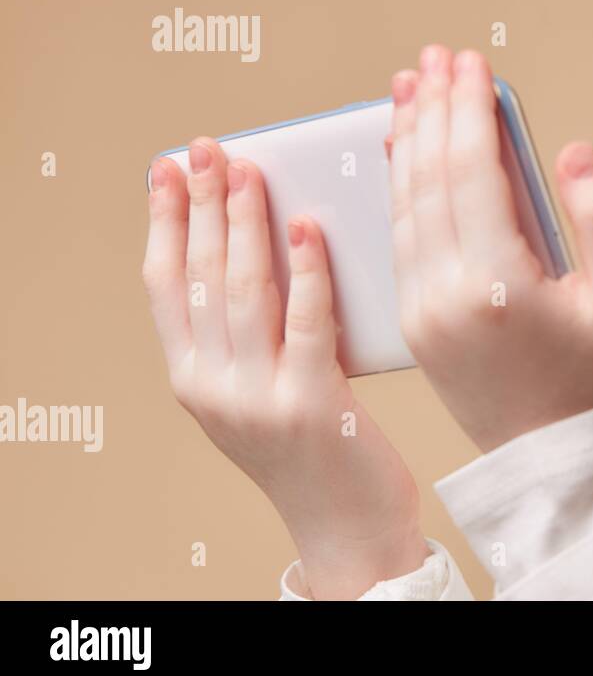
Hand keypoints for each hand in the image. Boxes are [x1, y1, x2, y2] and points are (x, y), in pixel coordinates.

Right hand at [142, 137, 430, 598]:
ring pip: (243, 291)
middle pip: (199, 276)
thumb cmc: (316, 450)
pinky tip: (309, 225)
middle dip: (201, 204)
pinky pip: (306, 323)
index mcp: (192, 381)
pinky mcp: (311, 406)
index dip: (163, 222)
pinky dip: (307, 269)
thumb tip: (266, 239)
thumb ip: (252, 333)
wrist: (347, 529)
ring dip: (245, 223)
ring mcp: (256, 399)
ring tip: (251, 170)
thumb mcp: (259, 390)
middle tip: (208, 146)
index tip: (166, 166)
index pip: (164, 286)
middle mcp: (211, 389)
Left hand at [385, 45, 592, 452]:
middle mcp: (445, 295)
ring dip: (405, 141)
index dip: (468, 110)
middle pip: (428, 180)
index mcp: (498, 285)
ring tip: (410, 89)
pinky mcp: (412, 324)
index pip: (470, 172)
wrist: (556, 460)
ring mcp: (421, 312)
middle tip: (435, 58)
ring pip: (402, 206)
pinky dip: (398, 187)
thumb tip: (574, 152)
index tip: (469, 61)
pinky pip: (398, 239)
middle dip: (432, 110)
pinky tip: (401, 153)